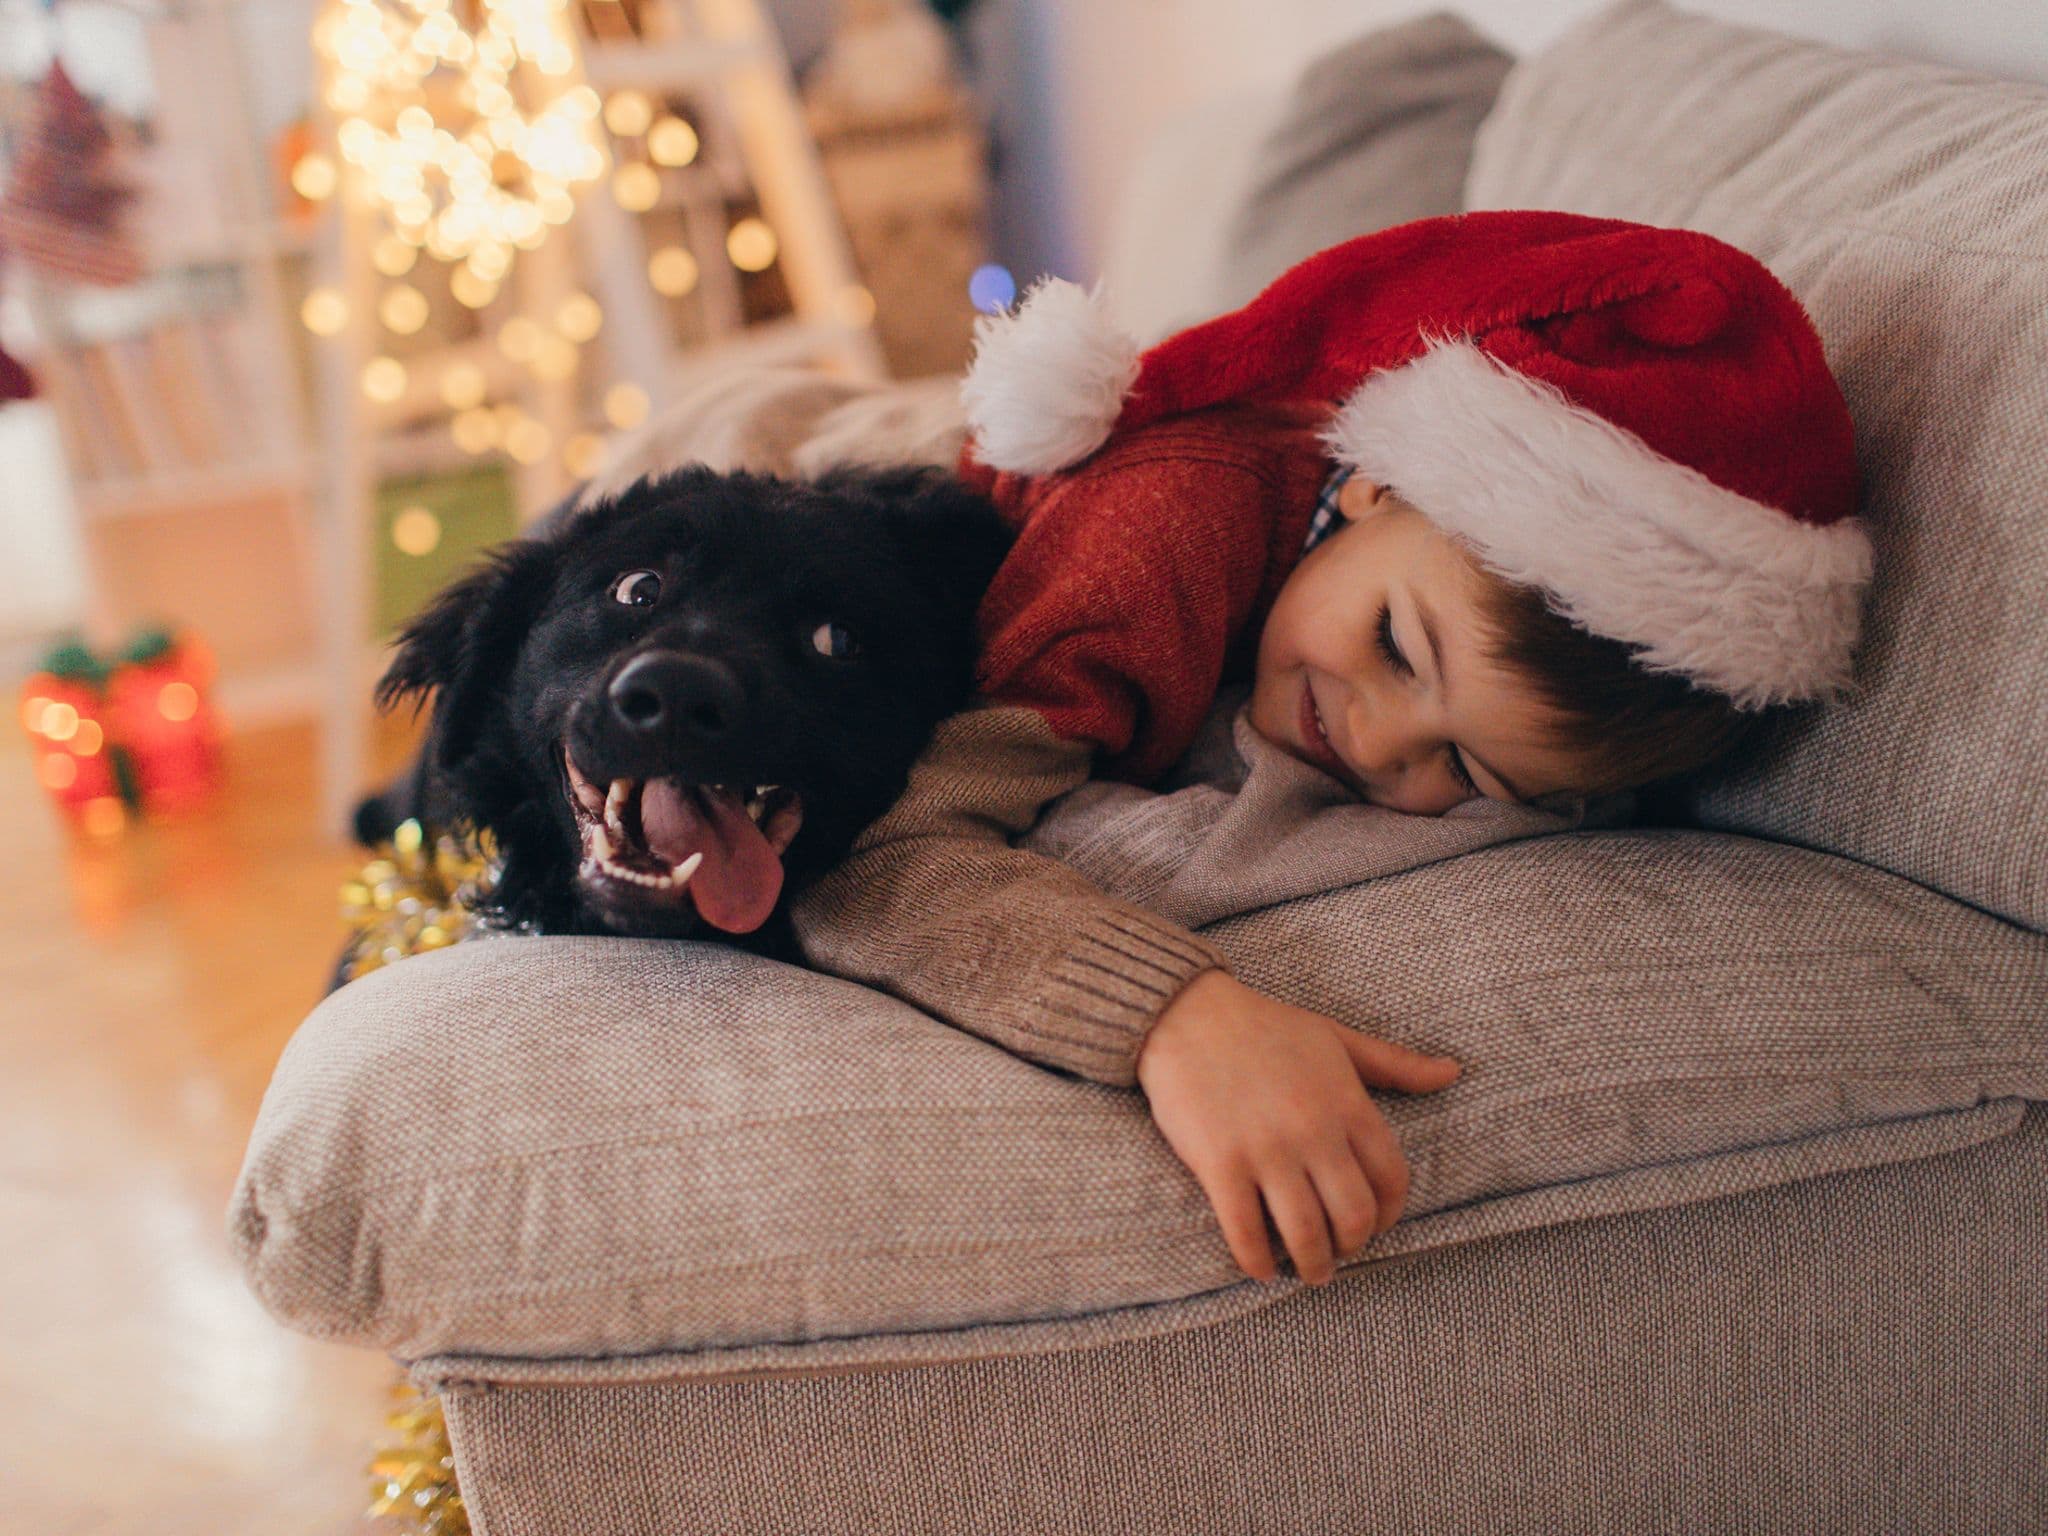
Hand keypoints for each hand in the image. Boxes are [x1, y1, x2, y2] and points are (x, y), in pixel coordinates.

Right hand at [1134, 969, 1460, 1286]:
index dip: (1390, 1215)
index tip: (1374, 1225)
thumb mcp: (1336, 1039)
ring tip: (1308, 1271)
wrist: (1187, 1013)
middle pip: (1353, 1216)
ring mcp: (1266, 1150)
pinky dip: (1257, 1261)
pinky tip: (1262, 1268)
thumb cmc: (1265, 1026)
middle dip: (1351, 1247)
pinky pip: (1246, 1232)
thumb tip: (1453, 1072)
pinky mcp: (1220, 1164)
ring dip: (1312, 1265)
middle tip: (1339, 1253)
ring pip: (1305, 1233)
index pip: (1392, 1179)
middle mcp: (1314, 1131)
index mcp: (1346, 1103)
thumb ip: (1395, 1064)